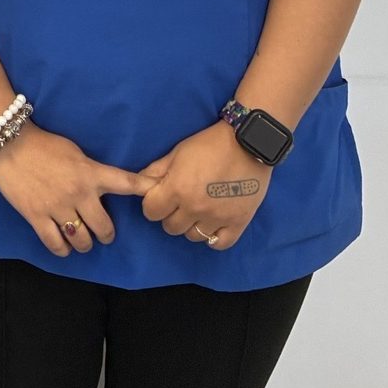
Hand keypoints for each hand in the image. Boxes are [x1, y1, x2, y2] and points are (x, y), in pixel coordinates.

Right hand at [0, 123, 150, 258]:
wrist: (10, 142)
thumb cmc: (43, 144)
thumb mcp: (75, 152)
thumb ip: (90, 170)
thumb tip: (100, 184)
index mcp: (90, 173)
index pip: (125, 182)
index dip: (145, 188)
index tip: (158, 193)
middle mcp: (78, 193)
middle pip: (104, 228)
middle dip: (106, 234)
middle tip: (102, 233)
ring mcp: (57, 207)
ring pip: (82, 241)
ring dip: (84, 244)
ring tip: (82, 240)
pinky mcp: (36, 216)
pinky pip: (55, 244)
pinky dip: (63, 250)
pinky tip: (63, 246)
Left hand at [139, 123, 271, 250]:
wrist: (248, 143)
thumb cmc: (209, 144)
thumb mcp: (177, 152)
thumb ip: (156, 171)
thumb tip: (139, 184)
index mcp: (177, 189)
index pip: (151, 212)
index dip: (153, 204)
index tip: (160, 197)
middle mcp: (195, 208)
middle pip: (170, 227)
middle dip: (171, 214)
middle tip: (180, 202)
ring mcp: (217, 218)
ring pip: (193, 236)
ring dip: (192, 225)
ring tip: (198, 210)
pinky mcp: (238, 223)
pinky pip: (218, 244)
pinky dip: (213, 237)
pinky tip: (212, 224)